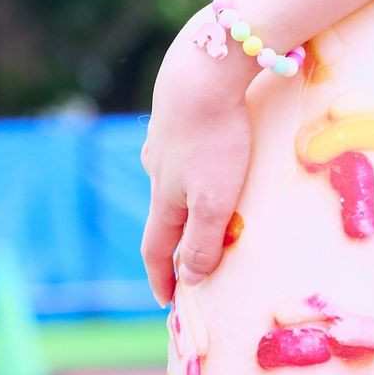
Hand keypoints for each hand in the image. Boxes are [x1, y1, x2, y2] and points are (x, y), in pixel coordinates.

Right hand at [140, 25, 262, 304]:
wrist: (203, 73)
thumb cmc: (215, 140)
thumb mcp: (214, 200)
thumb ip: (203, 240)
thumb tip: (190, 278)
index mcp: (165, 197)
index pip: (157, 248)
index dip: (162, 277)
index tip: (166, 301)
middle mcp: (158, 171)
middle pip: (165, 216)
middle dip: (174, 242)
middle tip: (186, 262)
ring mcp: (165, 142)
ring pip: (173, 182)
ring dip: (185, 204)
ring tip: (202, 214)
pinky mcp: (179, 117)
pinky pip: (186, 153)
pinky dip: (194, 171)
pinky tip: (208, 161)